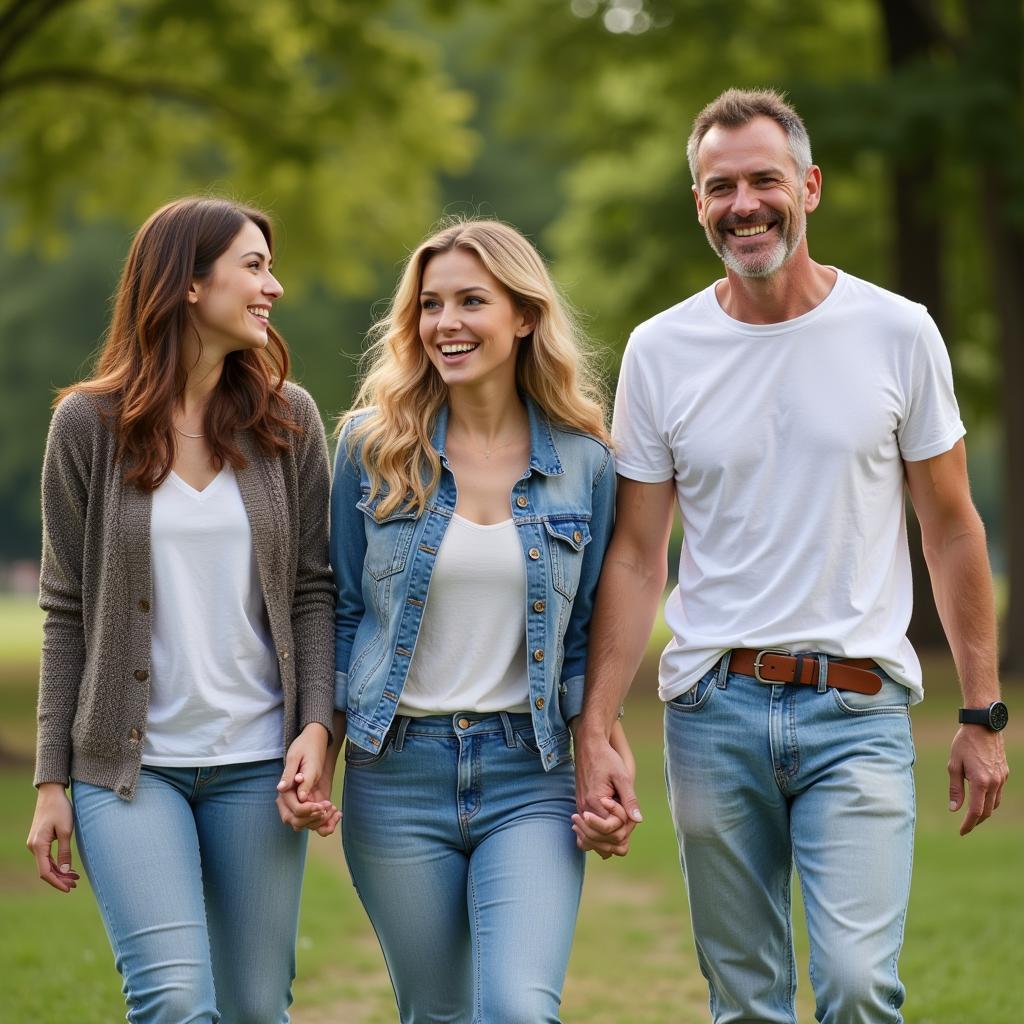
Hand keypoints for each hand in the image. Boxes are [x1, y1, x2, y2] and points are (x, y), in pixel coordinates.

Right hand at [27, 783, 80, 892]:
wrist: (52, 793)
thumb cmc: (60, 809)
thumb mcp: (66, 830)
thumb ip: (65, 851)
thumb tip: (65, 870)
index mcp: (38, 846)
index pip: (45, 872)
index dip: (57, 882)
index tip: (69, 889)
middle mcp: (33, 847)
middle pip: (45, 870)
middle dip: (60, 879)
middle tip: (76, 884)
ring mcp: (35, 844)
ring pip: (46, 864)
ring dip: (59, 872)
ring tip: (75, 878)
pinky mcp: (40, 840)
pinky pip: (47, 857)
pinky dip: (57, 863)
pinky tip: (67, 867)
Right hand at [276, 723, 337, 833]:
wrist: (314, 742)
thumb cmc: (305, 747)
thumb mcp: (297, 758)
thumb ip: (291, 774)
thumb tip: (281, 789)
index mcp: (285, 790)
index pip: (294, 810)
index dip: (308, 811)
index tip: (323, 805)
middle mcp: (289, 800)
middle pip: (297, 821)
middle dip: (315, 819)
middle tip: (329, 806)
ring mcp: (299, 803)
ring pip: (306, 824)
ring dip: (320, 823)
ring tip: (335, 811)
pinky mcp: (310, 802)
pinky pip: (314, 820)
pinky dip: (325, 823)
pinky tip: (337, 813)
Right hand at [573, 719, 639, 856]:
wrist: (589, 746)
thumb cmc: (606, 758)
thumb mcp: (622, 776)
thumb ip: (630, 799)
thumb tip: (638, 820)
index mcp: (595, 803)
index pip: (612, 830)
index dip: (625, 824)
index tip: (627, 807)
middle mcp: (584, 810)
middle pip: (602, 841)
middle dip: (619, 835)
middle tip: (627, 817)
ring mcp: (581, 811)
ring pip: (593, 842)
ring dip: (609, 839)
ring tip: (620, 827)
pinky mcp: (580, 809)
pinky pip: (587, 834)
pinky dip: (598, 838)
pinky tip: (608, 833)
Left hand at [948, 725, 1008, 834]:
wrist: (983, 726)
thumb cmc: (964, 743)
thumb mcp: (953, 765)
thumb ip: (955, 789)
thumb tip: (954, 809)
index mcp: (980, 782)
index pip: (975, 811)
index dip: (969, 824)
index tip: (962, 832)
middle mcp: (994, 783)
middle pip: (987, 811)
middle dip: (976, 821)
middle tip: (966, 826)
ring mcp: (1002, 778)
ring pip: (995, 803)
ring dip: (984, 811)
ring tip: (972, 814)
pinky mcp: (1005, 773)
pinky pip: (998, 792)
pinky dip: (990, 799)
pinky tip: (981, 797)